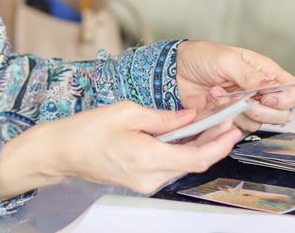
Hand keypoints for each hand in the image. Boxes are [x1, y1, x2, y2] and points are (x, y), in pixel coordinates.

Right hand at [0, 101, 242, 198]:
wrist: (62, 151)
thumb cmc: (87, 130)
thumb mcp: (128, 112)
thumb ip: (163, 117)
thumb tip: (190, 117)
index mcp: (147, 158)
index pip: (196, 157)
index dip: (219, 145)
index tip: (232, 129)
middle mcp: (149, 177)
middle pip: (193, 163)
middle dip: (213, 143)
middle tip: (225, 122)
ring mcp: (145, 183)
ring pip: (183, 166)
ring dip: (199, 148)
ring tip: (210, 126)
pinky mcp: (141, 181)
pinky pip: (169, 167)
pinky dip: (182, 152)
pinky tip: (186, 136)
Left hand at [175, 41, 294, 131]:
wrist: (175, 70)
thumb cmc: (202, 57)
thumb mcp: (227, 59)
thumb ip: (250, 75)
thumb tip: (271, 86)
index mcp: (265, 72)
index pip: (294, 92)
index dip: (286, 99)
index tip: (267, 97)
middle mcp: (261, 91)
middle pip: (281, 114)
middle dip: (260, 109)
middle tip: (240, 96)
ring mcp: (247, 106)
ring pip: (259, 123)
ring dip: (237, 111)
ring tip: (219, 93)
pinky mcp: (231, 118)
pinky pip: (238, 127)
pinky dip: (224, 117)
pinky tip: (213, 101)